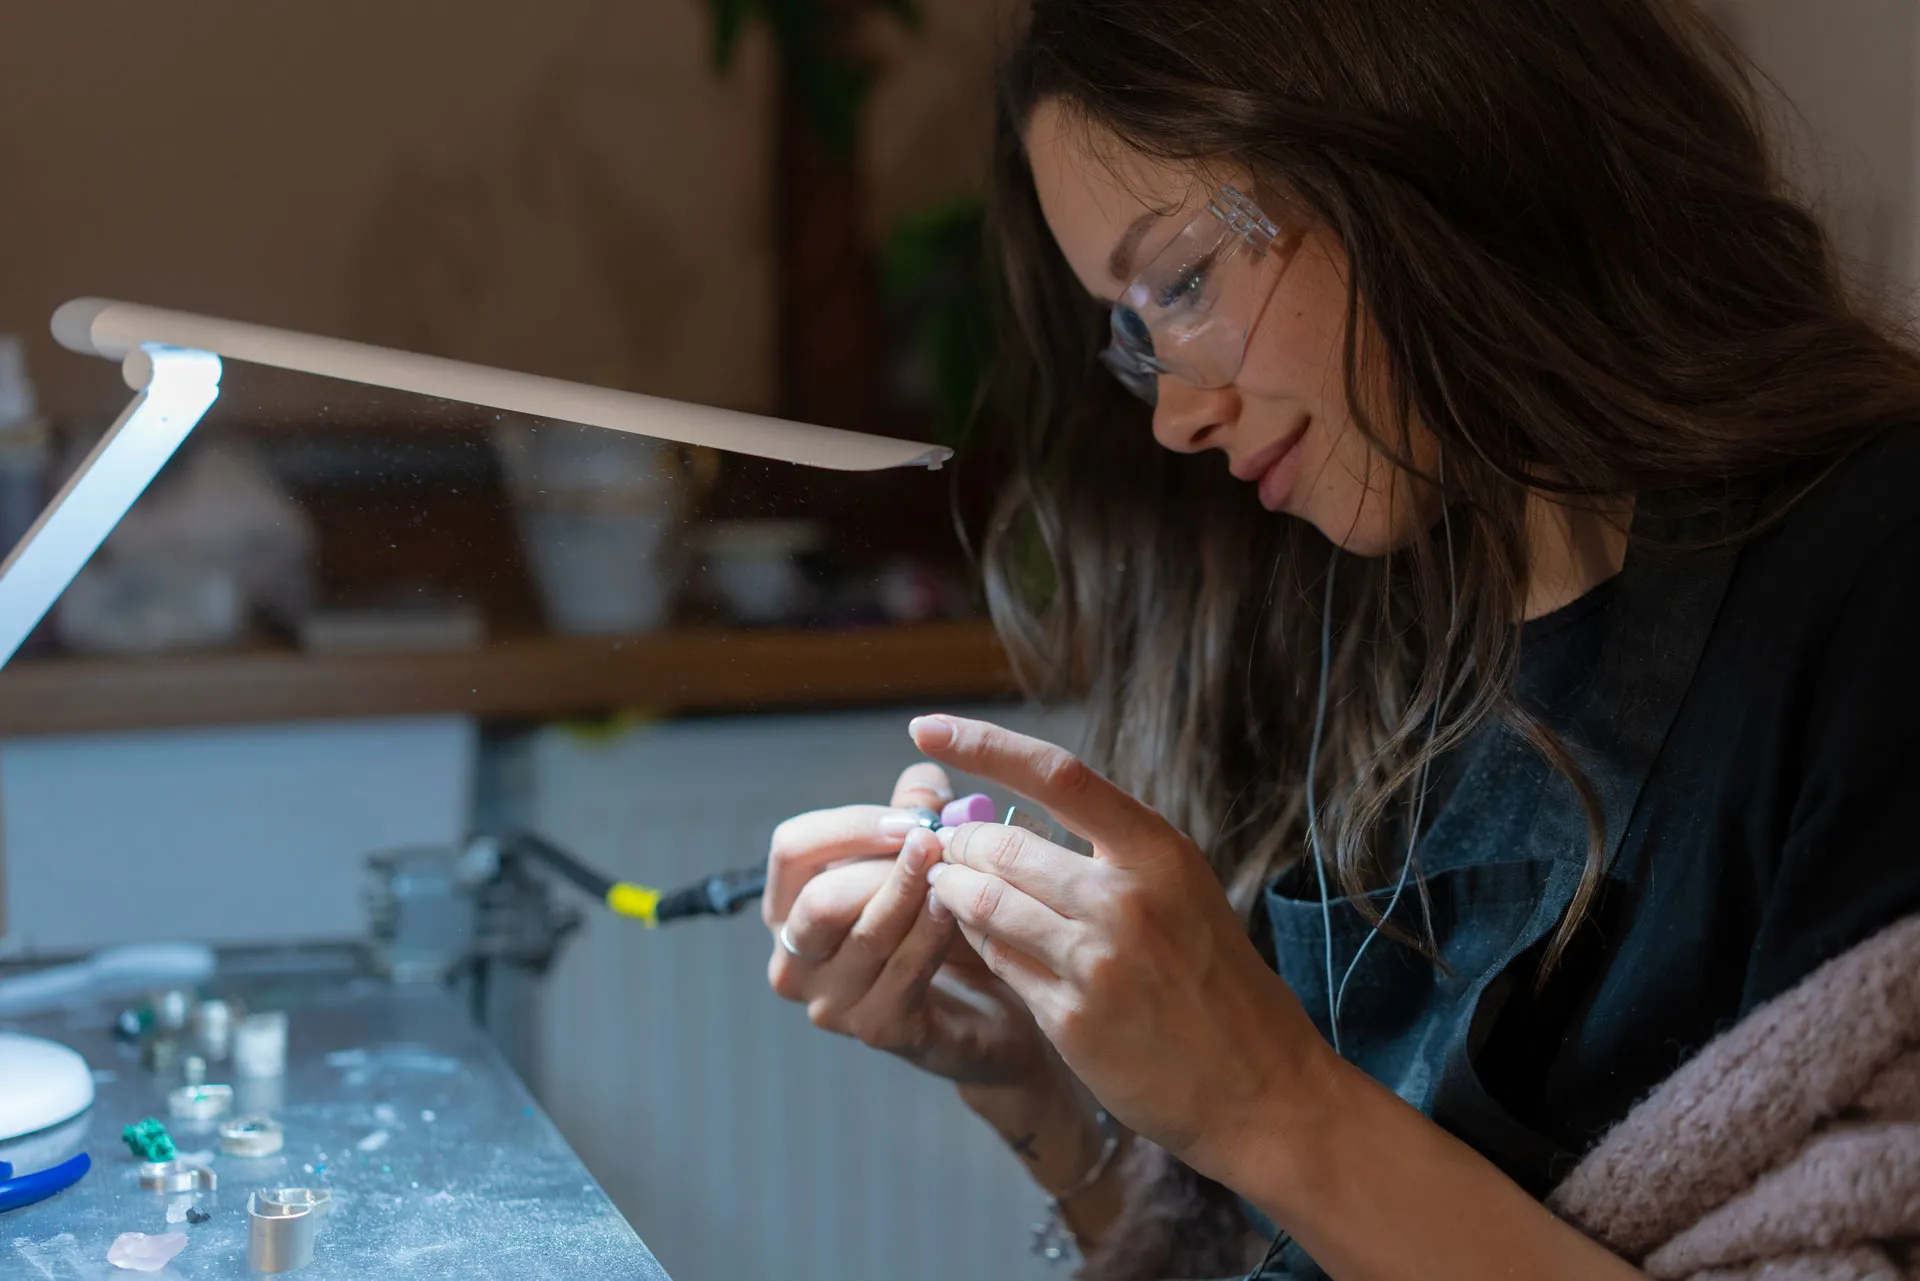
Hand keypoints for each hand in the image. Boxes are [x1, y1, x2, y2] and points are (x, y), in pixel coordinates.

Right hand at [762, 763, 1051, 1086]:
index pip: (792, 848)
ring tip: (955, 864)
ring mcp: (832, 1003)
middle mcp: (795, 959)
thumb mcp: (925, 857)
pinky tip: (960, 909)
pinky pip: (905, 971)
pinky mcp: (878, 1029)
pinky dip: (933, 933)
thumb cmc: (944, 923)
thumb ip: (917, 814)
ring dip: (914, 893)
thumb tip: (925, 782)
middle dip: (884, 864)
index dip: (852, 825)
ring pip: (867, 935)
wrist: (992, 1008)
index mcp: (790, 906)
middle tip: (938, 842)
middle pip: (819, 899)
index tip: (914, 817)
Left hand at [911, 714, 1337, 1185]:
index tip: (927, 729)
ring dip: (955, 891)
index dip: (981, 743)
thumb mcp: (1180, 890)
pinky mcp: (1070, 1019)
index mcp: (1158, 851)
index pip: (1055, 773)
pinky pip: (995, 963)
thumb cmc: (1213, 978)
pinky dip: (979, 945)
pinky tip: (986, 942)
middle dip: (960, 845)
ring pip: (981, 903)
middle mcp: (1125, 898)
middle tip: (950, 849)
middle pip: (1000, 844)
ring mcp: (1095, 962)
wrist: (1259, 1085)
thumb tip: (1007, 817)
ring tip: (952, 888)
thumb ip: (1106, 854)